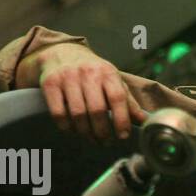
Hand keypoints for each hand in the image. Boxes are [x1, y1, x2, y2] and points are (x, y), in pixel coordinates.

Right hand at [25, 45, 147, 142]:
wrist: (61, 53)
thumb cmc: (93, 72)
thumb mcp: (113, 81)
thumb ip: (128, 101)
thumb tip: (145, 120)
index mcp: (107, 72)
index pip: (118, 98)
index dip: (122, 120)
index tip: (123, 136)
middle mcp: (87, 73)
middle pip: (97, 110)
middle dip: (103, 132)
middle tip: (106, 142)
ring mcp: (67, 77)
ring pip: (78, 114)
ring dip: (86, 133)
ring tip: (92, 139)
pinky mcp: (50, 84)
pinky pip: (59, 113)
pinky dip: (67, 127)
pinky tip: (74, 130)